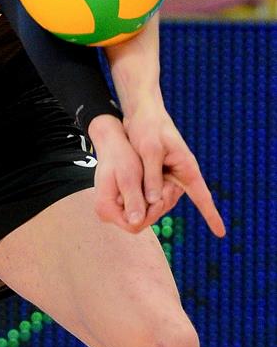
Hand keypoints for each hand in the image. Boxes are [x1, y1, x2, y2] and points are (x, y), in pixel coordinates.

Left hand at [88, 110, 225, 237]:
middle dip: (151, 207)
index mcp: (187, 168)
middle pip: (168, 202)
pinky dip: (139, 194)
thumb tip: (156, 202)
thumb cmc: (148, 127)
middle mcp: (180, 175)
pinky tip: (126, 193)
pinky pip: (150, 192)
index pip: (202, 197)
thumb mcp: (149, 150)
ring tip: (126, 188)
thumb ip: (153, 175)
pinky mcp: (157, 175)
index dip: (211, 216)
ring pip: (157, 200)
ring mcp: (169, 176)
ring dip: (143, 201)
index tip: (221, 234)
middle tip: (131, 201)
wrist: (141, 113)